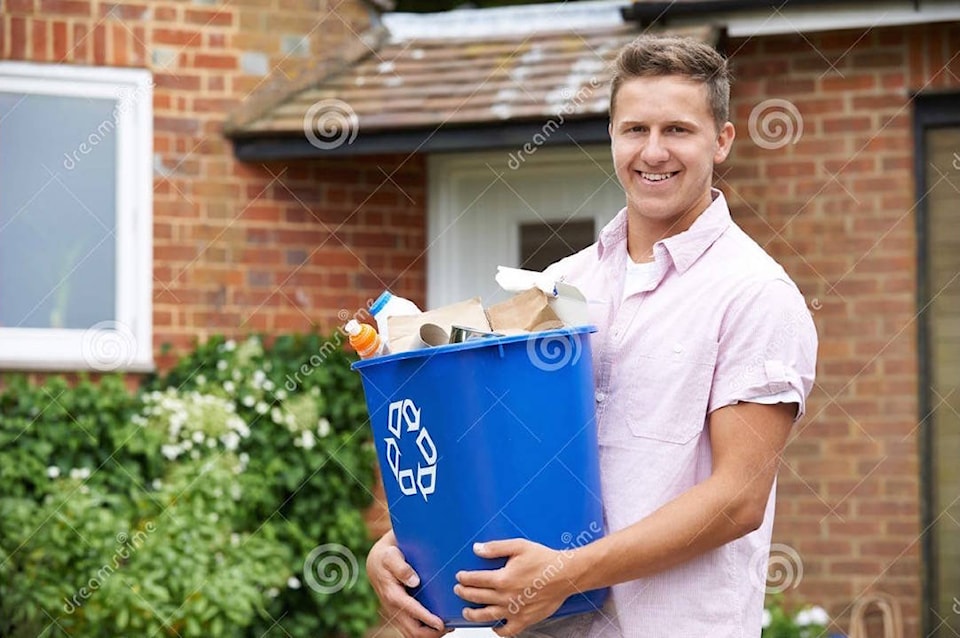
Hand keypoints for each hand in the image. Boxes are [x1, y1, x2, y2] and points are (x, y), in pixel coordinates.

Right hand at [366, 530, 451, 637]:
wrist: (376, 561)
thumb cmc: (386, 556)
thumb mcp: (391, 556)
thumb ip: (401, 567)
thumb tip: (414, 581)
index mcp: (392, 594)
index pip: (411, 612)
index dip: (427, 620)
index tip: (441, 623)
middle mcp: (393, 608)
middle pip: (413, 631)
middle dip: (432, 633)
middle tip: (449, 626)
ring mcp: (396, 613)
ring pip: (412, 634)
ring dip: (429, 634)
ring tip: (447, 626)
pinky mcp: (400, 614)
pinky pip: (411, 629)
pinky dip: (425, 630)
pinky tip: (438, 623)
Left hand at [455, 539, 573, 636]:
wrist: (565, 575)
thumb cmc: (544, 559)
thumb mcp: (519, 546)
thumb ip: (495, 548)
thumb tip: (477, 549)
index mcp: (502, 578)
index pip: (475, 580)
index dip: (464, 578)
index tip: (460, 576)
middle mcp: (505, 597)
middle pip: (477, 597)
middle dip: (464, 593)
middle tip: (459, 590)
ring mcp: (514, 610)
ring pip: (487, 616)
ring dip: (473, 615)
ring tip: (466, 612)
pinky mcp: (525, 620)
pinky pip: (507, 631)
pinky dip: (498, 631)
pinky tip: (494, 627)